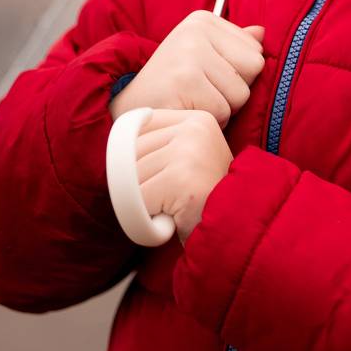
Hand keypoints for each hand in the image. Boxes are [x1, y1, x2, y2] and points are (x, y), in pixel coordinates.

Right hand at [110, 11, 264, 125]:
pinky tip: (185, 111)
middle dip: (234, 91)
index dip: (238, 75)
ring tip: (193, 102)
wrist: (128, 110)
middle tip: (201, 92)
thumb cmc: (172, 85)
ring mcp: (189, 53)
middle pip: (254, 69)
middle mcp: (195, 30)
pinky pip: (223, 112)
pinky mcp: (185, 80)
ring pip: (241, 94)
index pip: (256, 52)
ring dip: (222, 109)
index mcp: (203, 20)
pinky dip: (208, 121)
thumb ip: (234, 45)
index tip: (207, 76)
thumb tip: (263, 33)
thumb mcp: (203, 57)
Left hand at [134, 108, 233, 244]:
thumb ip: (161, 143)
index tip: (161, 176)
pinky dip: (147, 215)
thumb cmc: (204, 199)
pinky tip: (172, 216)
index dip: (140, 157)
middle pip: (133, 151)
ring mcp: (190, 152)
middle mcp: (195, 129)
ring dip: (144, 200)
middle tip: (170, 196)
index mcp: (198, 119)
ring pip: (132, 175)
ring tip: (173, 205)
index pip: (140, 126)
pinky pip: (139, 197)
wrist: (234, 231)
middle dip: (141, 181)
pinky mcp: (182, 179)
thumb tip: (116, 141)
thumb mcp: (188, 158)